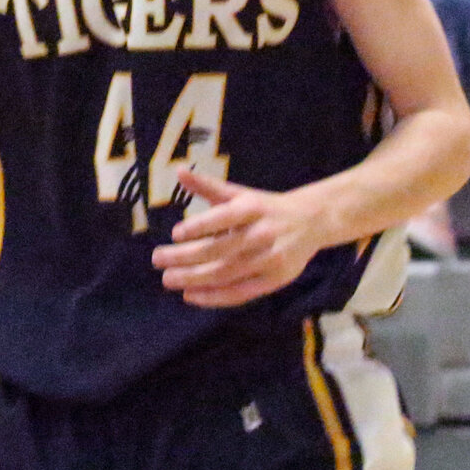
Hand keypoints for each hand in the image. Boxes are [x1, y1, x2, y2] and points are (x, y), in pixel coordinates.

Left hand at [153, 168, 325, 307]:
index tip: (175, 233)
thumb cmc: (265, 207)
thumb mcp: (239, 193)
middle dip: (186, 257)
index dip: (200, 226)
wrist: (311, 222)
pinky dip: (214, 297)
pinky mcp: (275, 280)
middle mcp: (263, 233)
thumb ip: (209, 186)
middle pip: (221, 249)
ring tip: (168, 279)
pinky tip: (191, 295)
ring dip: (195, 279)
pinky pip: (241, 292)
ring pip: (228, 273)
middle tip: (158, 259)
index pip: (224, 218)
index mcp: (253, 208)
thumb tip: (180, 171)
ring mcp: (270, 259)